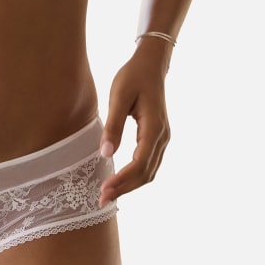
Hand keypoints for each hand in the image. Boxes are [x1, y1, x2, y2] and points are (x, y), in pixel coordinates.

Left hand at [98, 43, 170, 205]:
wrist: (150, 64)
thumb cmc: (132, 76)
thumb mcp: (119, 97)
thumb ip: (113, 126)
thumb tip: (106, 154)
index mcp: (154, 128)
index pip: (139, 163)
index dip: (122, 180)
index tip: (104, 191)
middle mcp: (162, 137)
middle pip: (146, 173)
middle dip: (124, 188)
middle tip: (101, 200)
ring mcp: (163, 138)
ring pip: (149, 171)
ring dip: (130, 185)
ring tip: (108, 194)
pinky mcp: (157, 137)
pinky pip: (149, 163)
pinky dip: (135, 176)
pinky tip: (119, 179)